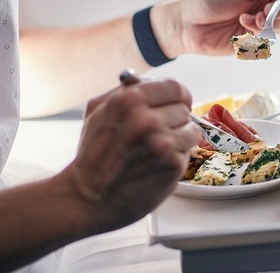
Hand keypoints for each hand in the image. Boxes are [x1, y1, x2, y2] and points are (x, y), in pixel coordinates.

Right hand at [61, 77, 199, 232]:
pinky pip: (188, 152)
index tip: (177, 103)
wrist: (88, 197)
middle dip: (174, 119)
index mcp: (129, 100)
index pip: (174, 86)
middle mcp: (147, 119)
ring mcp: (162, 143)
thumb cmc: (93, 156)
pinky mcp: (173, 165)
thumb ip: (125, 91)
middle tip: (158, 132)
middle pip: (184, 108)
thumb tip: (151, 81)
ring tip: (157, 150)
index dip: (177, 96)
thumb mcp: (97, 111)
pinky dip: (176, 158)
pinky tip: (157, 164)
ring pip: (191, 130)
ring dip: (179, 139)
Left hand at [153, 0, 279, 56]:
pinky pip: (267, 41)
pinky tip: (242, 26)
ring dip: (272, 22)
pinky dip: (258, 34)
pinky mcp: (250, 42)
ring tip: (253, 19)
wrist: (185, 24)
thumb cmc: (207, 0)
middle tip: (267, 8)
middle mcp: (262, 5)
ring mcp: (257, 25)